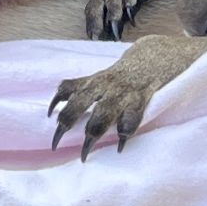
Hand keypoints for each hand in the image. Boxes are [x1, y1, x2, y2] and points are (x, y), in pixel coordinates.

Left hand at [49, 34, 203, 160]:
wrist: (158, 55)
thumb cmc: (128, 72)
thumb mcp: (104, 76)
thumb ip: (87, 88)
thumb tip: (62, 102)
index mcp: (95, 80)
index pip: (68, 88)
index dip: (56, 102)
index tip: (48, 118)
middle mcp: (106, 85)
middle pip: (80, 102)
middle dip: (68, 122)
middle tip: (57, 143)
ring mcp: (124, 91)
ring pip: (103, 112)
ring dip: (93, 131)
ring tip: (85, 151)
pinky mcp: (142, 97)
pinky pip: (132, 117)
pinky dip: (125, 131)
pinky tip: (121, 146)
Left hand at [83, 0, 179, 41]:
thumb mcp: (122, 1)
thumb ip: (115, 14)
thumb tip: (110, 34)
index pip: (91, 9)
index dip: (90, 24)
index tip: (91, 39)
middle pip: (97, 6)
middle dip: (96, 23)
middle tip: (98, 39)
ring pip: (112, 3)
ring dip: (112, 19)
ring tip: (115, 34)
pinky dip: (129, 7)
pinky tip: (132, 20)